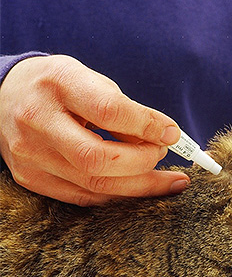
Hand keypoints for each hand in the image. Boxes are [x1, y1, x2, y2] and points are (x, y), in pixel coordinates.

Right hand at [0, 55, 189, 205]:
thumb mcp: (90, 80)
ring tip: (169, 181)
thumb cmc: (58, 87)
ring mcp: (31, 154)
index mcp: (57, 84)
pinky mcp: (31, 178)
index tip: (171, 133)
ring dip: (141, 186)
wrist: (4, 96)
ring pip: (96, 185)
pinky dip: (119, 193)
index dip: (147, 126)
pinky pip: (85, 197)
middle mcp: (38, 121)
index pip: (109, 111)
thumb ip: (124, 108)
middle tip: (164, 155)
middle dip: (144, 162)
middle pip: (100, 158)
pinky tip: (138, 186)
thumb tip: (162, 138)